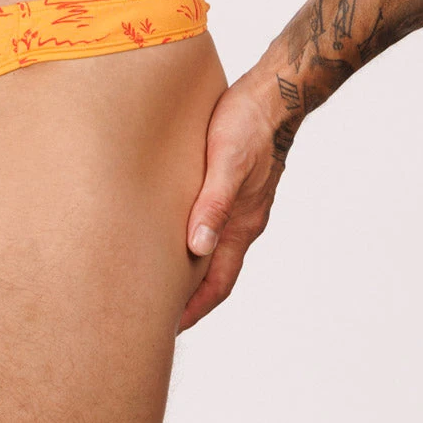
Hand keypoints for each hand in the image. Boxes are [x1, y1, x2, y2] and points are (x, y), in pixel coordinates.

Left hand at [179, 71, 287, 331]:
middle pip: (213, 274)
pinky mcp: (228, 187)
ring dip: (187, 270)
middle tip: (151, 315)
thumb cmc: (247, 124)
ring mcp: (238, 206)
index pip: (218, 283)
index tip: (166, 328)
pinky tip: (169, 232)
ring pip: (210, 250)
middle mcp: (241, 222)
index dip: (194, 309)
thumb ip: (213, 203)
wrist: (271, 94)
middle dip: (187, 298)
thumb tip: (196, 247)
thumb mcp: (227, 163)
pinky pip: (210, 224)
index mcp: (242, 225)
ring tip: (154, 280)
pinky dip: (191, 239)